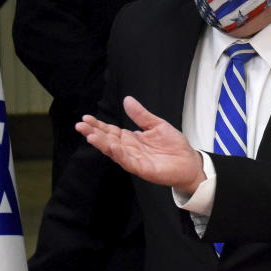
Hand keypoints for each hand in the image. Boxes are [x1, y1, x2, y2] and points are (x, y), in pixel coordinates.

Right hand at [76, 96, 205, 195]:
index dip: (98, 125)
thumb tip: (127, 100)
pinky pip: (128, 161)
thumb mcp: (157, 125)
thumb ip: (141, 115)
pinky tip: (111, 147)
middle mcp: (130, 149)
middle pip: (108, 140)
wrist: (189, 162)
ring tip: (90, 135)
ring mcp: (135, 159)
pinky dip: (119, 154)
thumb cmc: (174, 146)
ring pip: (114, 151)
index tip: (86, 118)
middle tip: (81, 125)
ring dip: (102, 144)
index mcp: (131, 138)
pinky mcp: (142, 169)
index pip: (110, 130)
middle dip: (94, 132)